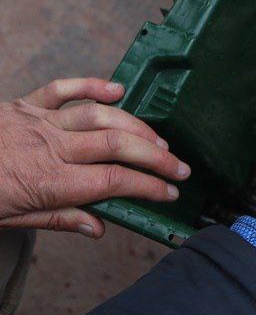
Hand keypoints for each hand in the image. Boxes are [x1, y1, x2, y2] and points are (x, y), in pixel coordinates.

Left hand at [0, 78, 190, 237]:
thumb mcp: (13, 219)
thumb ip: (60, 220)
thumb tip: (99, 229)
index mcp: (48, 182)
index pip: (113, 182)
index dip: (148, 186)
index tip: (169, 193)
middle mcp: (49, 147)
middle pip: (117, 146)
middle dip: (157, 157)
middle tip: (180, 168)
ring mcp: (38, 121)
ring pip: (100, 116)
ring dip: (136, 126)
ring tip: (159, 140)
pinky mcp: (25, 104)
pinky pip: (63, 88)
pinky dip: (92, 85)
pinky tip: (118, 90)